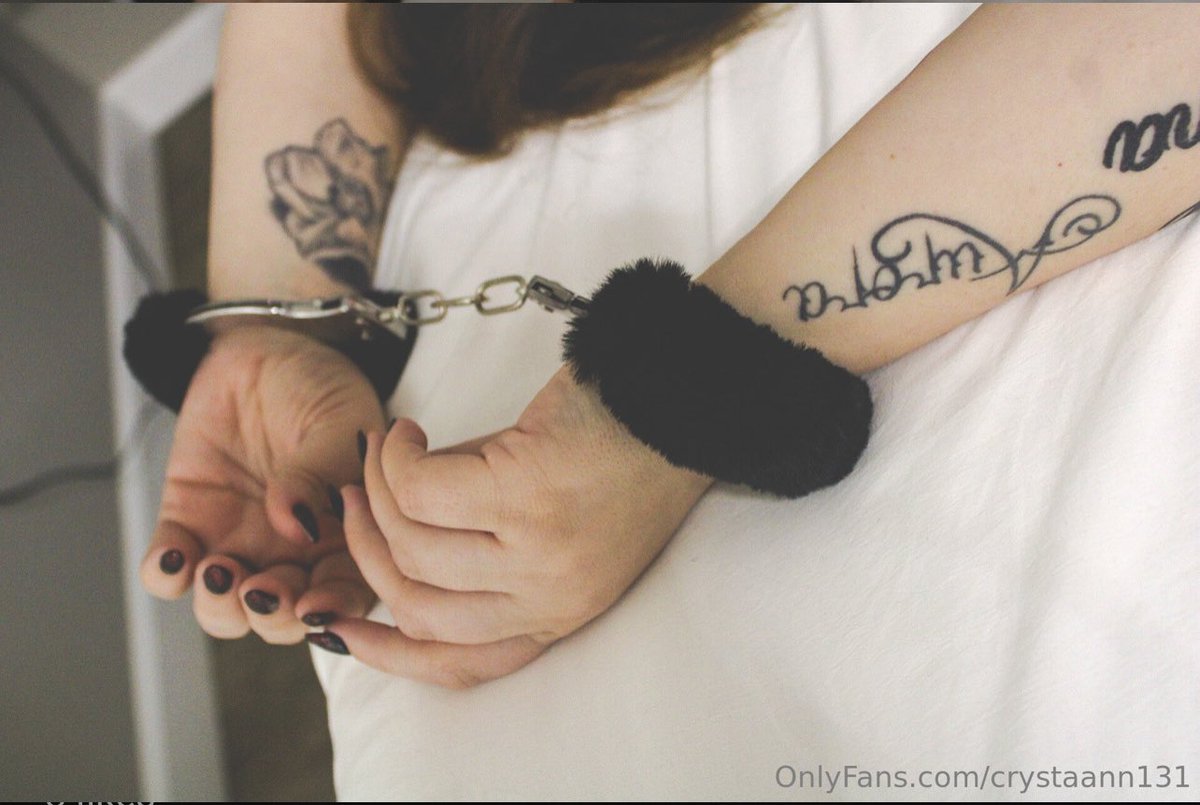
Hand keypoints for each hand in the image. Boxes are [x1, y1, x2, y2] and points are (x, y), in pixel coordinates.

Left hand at [139, 325, 381, 642]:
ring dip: (219, 607)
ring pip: (226, 611)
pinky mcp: (188, 524)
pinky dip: (165, 575)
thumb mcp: (340, 420)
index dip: (333, 613)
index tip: (314, 607)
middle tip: (263, 589)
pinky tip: (174, 555)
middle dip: (272, 618)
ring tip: (218, 569)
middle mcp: (295, 553)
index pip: (348, 593)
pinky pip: (169, 572)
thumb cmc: (321, 387)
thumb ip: (322, 472)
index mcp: (346, 537)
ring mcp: (240, 543)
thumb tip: (297, 524)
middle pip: (285, 619)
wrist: (265, 348)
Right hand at [326, 366, 712, 687]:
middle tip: (356, 497)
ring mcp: (540, 548)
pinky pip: (422, 487)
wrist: (678, 400)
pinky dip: (398, 458)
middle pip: (417, 601)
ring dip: (378, 492)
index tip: (336, 627)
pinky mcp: (525, 491)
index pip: (459, 662)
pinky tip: (407, 433)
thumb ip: (480, 549)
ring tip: (387, 452)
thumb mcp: (553, 528)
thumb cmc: (617, 453)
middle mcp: (551, 594)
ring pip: (412, 542)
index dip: (386, 653)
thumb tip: (386, 535)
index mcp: (560, 611)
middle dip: (368, 550)